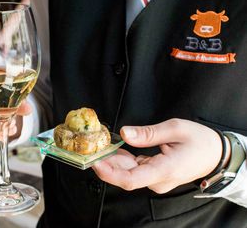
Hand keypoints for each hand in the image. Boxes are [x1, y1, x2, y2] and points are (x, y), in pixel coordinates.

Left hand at [92, 118, 228, 193]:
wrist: (216, 154)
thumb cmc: (200, 141)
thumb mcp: (175, 129)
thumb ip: (148, 133)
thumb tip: (125, 132)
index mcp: (164, 170)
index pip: (131, 179)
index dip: (109, 173)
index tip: (95, 162)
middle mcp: (158, 179)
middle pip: (125, 175)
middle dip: (106, 162)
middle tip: (92, 146)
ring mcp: (156, 179)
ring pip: (128, 172)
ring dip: (112, 160)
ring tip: (99, 144)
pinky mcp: (154, 174)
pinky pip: (134, 168)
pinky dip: (122, 159)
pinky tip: (113, 148)